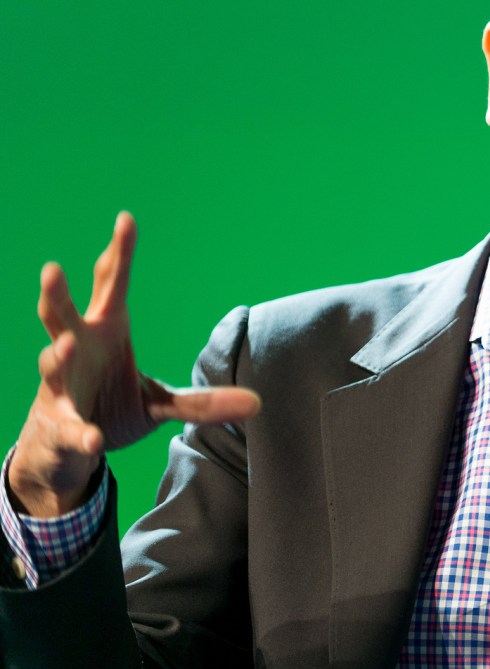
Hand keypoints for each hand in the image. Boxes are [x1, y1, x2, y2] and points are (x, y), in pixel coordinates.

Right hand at [8, 213, 261, 517]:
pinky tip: (93, 438)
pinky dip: (81, 433)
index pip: (110, 285)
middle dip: (55, 294)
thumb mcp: (160, 402)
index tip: (126, 219)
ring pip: (53, 364)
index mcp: (105, 331)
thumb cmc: (109, 406)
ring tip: (65, 350)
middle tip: (53, 270)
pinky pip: (70, 427)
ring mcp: (60, 386)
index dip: (118, 254)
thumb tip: (257, 403)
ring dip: (57, 357)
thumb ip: (202, 402)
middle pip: (61, 315)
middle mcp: (77, 350)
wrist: (67, 449)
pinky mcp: (58, 424)